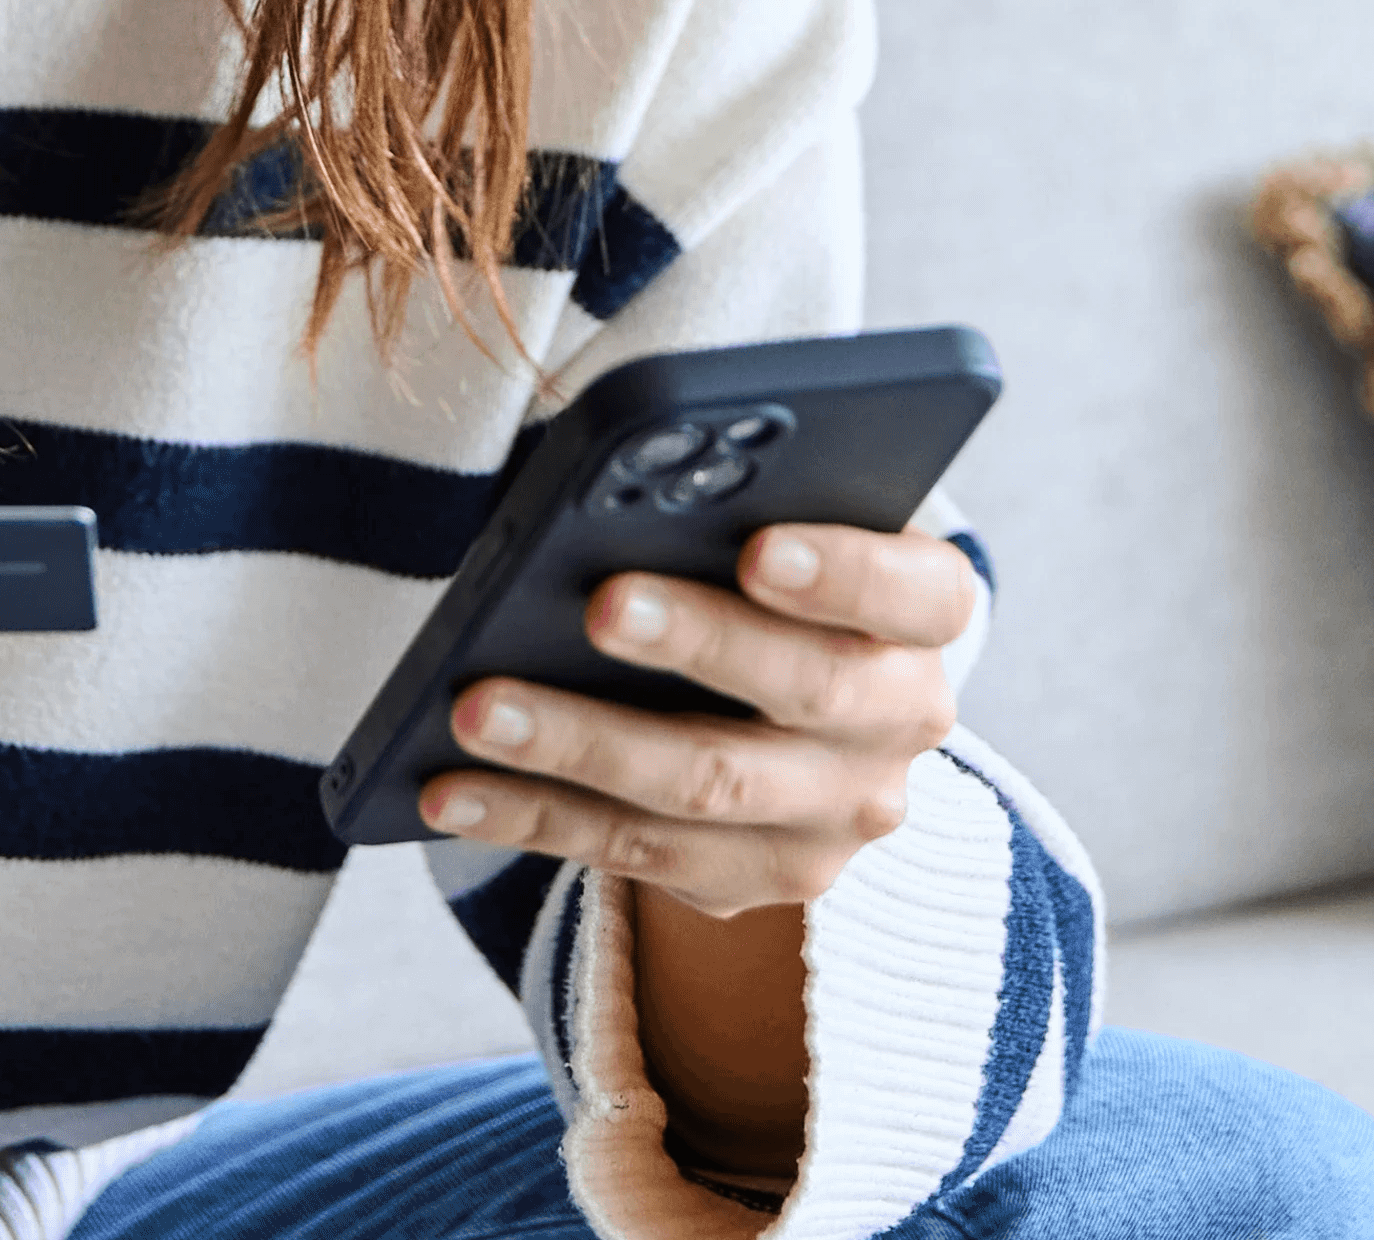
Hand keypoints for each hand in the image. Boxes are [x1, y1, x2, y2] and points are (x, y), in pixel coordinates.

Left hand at [416, 522, 970, 916]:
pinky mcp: (752, 882)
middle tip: (596, 604)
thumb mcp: (770, 514)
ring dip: (579, 746)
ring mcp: (832, 820)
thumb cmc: (746, 560)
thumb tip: (613, 491)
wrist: (781, 706)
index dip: (846, 570)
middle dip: (696, 644)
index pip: (918, 591)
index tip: (757, 545)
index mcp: (924, 614)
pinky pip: (632, 854)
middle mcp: (901, 724)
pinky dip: (530, 817)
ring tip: (476, 707)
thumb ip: (726, 499)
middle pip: (807, 690)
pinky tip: (448, 789)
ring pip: (705, 788)